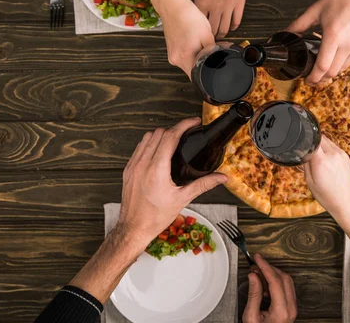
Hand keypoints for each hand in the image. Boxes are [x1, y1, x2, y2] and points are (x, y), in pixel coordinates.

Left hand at [117, 118, 227, 244]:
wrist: (134, 228)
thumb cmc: (155, 216)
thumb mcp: (183, 199)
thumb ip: (204, 184)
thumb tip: (221, 178)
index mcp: (157, 170)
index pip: (170, 136)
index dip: (184, 125)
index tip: (193, 122)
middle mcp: (142, 164)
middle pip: (159, 133)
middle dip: (175, 128)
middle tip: (187, 131)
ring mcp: (133, 166)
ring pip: (147, 137)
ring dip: (161, 134)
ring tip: (174, 138)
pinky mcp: (128, 170)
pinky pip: (139, 148)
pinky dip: (150, 143)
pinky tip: (158, 150)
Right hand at [159, 0, 214, 78]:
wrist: (173, 6)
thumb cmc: (188, 17)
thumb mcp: (207, 35)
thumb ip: (213, 51)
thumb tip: (217, 59)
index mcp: (184, 58)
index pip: (196, 78)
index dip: (206, 78)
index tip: (213, 76)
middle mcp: (175, 59)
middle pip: (193, 71)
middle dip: (203, 65)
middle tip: (209, 52)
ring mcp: (172, 55)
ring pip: (189, 63)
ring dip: (197, 57)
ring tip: (200, 43)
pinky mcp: (171, 49)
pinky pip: (184, 56)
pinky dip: (191, 52)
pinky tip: (194, 41)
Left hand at [194, 0, 244, 38]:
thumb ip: (198, 4)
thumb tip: (196, 15)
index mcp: (202, 4)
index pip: (200, 26)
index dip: (200, 34)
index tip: (199, 37)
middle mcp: (216, 8)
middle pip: (213, 31)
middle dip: (211, 38)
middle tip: (210, 40)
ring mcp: (229, 7)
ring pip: (225, 29)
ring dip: (222, 34)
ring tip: (220, 35)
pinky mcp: (239, 4)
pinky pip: (237, 21)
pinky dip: (234, 27)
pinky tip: (231, 27)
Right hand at [243, 254, 296, 322]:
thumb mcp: (250, 317)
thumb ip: (253, 294)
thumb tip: (253, 276)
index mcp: (282, 311)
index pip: (275, 280)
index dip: (265, 266)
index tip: (257, 258)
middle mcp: (291, 308)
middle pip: (283, 278)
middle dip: (269, 268)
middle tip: (256, 264)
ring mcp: (293, 308)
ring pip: (286, 281)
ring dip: (272, 274)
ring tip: (258, 273)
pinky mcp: (291, 308)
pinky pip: (286, 288)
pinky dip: (275, 282)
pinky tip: (264, 283)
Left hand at [287, 0, 349, 83]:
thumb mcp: (316, 9)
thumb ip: (299, 24)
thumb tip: (288, 33)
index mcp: (334, 35)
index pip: (322, 66)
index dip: (313, 77)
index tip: (307, 80)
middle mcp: (348, 44)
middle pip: (332, 73)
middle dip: (320, 79)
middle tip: (312, 77)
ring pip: (342, 69)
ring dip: (331, 71)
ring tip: (322, 68)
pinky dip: (341, 62)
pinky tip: (335, 56)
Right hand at [305, 136, 349, 216]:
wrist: (347, 202)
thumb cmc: (328, 196)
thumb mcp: (310, 182)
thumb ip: (305, 164)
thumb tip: (303, 153)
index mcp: (321, 161)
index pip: (311, 141)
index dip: (305, 143)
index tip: (301, 148)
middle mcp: (332, 154)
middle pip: (319, 138)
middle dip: (312, 144)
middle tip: (310, 156)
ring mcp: (341, 154)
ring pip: (327, 141)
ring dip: (321, 146)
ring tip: (319, 160)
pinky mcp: (346, 156)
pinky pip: (334, 146)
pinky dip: (328, 150)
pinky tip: (327, 162)